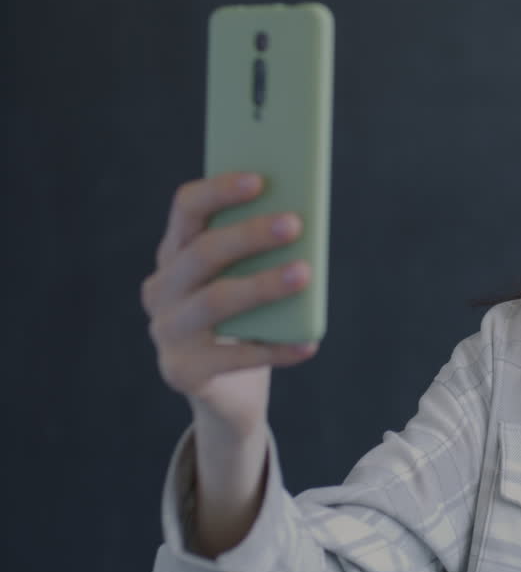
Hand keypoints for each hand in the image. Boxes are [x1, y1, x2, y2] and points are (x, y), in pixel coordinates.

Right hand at [141, 171, 317, 437]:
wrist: (230, 391)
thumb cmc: (248, 319)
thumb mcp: (249, 278)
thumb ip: (264, 251)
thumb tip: (304, 215)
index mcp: (176, 253)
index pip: (187, 209)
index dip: (219, 190)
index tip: (260, 179)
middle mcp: (161, 289)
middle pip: (202, 253)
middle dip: (249, 234)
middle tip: (295, 223)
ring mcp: (167, 332)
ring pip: (215, 300)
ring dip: (262, 284)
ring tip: (304, 274)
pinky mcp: (183, 371)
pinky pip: (234, 357)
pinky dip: (276, 348)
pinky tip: (309, 342)